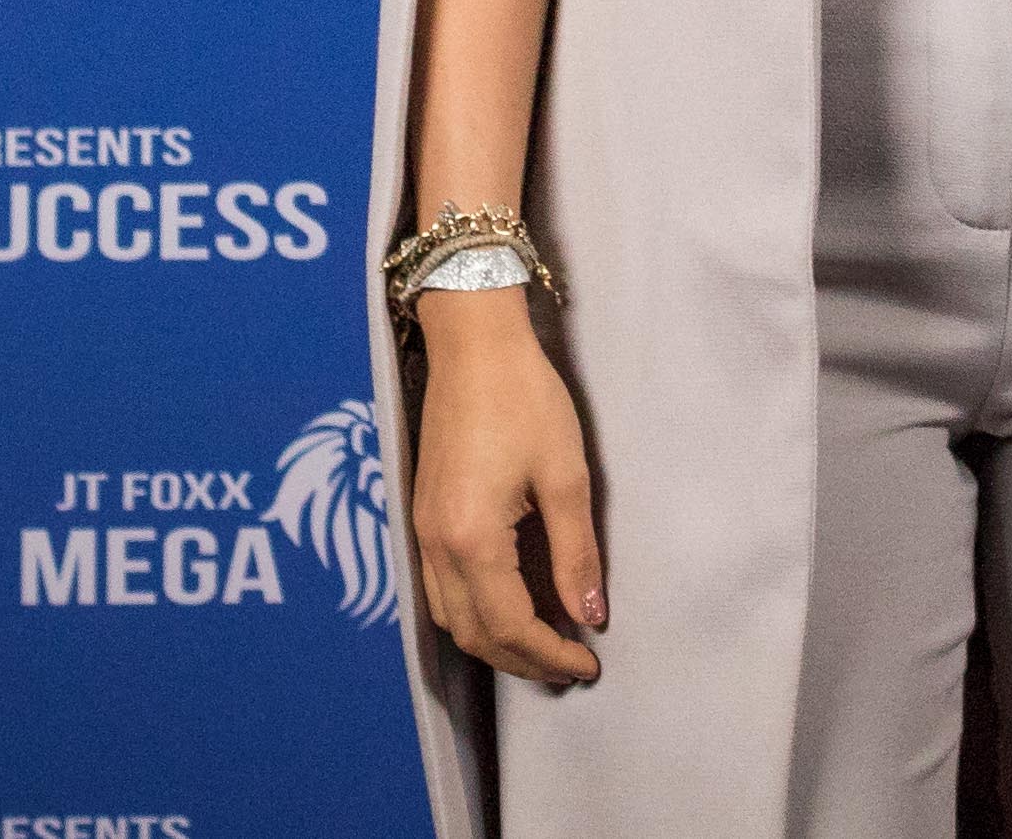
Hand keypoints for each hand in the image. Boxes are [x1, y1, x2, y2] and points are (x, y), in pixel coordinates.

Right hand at [409, 296, 603, 682]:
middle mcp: (436, 545)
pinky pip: (440, 590)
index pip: (510, 626)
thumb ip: (575, 554)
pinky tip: (509, 607)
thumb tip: (589, 615)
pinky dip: (474, 614)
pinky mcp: (422, 516)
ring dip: (495, 642)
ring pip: (450, 618)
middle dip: (522, 661)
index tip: (589, 664)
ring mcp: (422, 531)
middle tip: (570, 666)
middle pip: (473, 634)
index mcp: (472, 539)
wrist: (473, 344)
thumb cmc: (524, 398)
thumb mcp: (565, 476)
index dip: (550, 655)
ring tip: (545, 645)